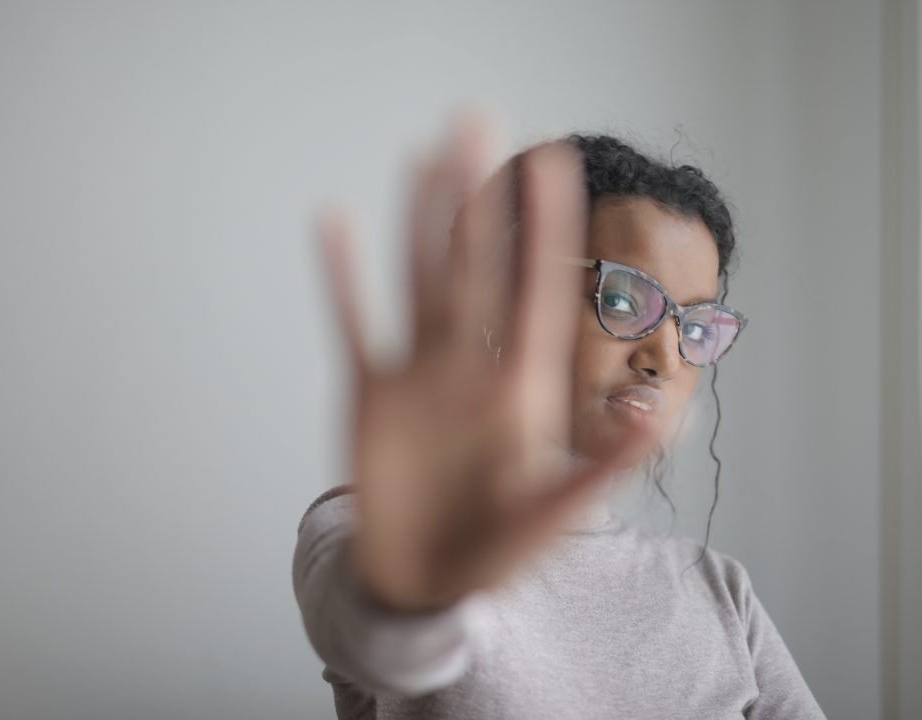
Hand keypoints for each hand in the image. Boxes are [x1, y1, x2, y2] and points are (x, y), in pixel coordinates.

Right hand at [318, 116, 644, 613]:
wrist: (423, 582)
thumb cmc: (493, 551)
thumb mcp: (554, 512)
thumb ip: (602, 465)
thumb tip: (656, 415)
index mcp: (519, 390)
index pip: (535, 293)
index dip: (543, 228)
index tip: (549, 164)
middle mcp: (469, 368)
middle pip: (474, 267)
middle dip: (475, 198)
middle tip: (475, 123)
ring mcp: (418, 376)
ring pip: (418, 280)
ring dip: (418, 219)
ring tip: (421, 156)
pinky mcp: (370, 393)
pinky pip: (353, 322)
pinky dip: (342, 276)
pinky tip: (334, 225)